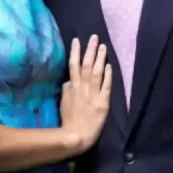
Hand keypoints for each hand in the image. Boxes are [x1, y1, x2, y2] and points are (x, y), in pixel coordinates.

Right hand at [59, 35, 111, 153]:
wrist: (76, 136)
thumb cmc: (69, 120)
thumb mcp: (63, 102)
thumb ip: (67, 90)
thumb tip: (69, 79)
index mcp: (72, 88)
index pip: (73, 65)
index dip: (75, 52)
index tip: (77, 40)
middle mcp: (82, 88)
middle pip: (85, 65)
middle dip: (89, 50)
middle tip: (94, 36)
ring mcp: (93, 94)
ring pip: (95, 72)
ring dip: (99, 58)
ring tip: (103, 46)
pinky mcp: (103, 103)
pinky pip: (106, 86)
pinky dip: (107, 75)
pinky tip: (109, 65)